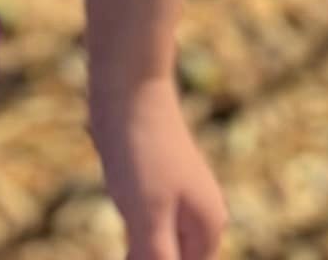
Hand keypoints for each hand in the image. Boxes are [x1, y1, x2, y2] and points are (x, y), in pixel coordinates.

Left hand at [89, 76, 228, 259]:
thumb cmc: (141, 151)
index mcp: (208, 228)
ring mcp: (178, 198)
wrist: (127, 85)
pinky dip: (132, 234)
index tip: (135, 247)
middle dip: (148, 256)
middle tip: (129, 234)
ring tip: (127, 205)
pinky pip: (146, 224)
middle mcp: (200, 215)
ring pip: (158, 244)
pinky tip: (120, 222)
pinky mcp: (154, 184)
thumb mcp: (148, 217)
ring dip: (139, 251)